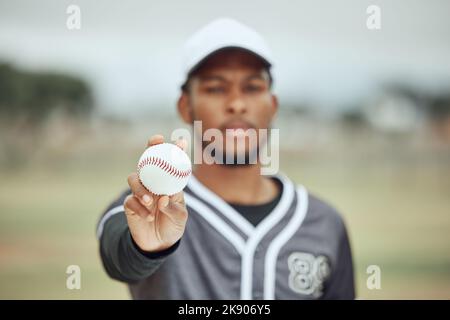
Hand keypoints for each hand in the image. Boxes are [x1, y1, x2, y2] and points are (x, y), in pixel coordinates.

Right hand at [124, 134, 188, 252]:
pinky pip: (130, 201)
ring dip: (141, 188)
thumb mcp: (179, 217)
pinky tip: (148, 217)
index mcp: (168, 182)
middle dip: (151, 147)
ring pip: (134, 179)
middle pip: (148, 160)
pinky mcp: (130, 204)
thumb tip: (163, 197)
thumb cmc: (173, 226)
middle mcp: (153, 183)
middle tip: (155, 142)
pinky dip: (140, 209)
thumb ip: (173, 207)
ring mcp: (140, 192)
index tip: (180, 140)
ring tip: (150, 201)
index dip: (174, 149)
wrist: (159, 244)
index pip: (170, 162)